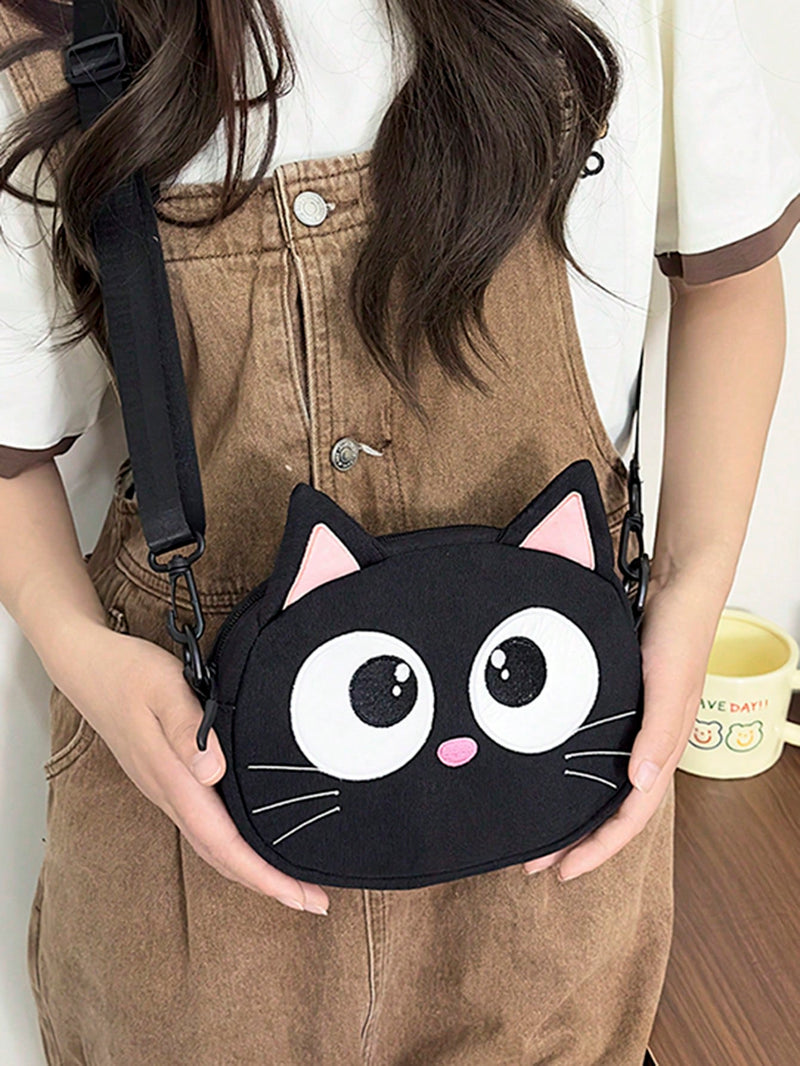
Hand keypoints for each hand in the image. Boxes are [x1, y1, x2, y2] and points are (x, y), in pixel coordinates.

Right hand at [48, 621, 330, 914]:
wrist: (88, 666)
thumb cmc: (127, 673)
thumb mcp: (162, 687)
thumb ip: (186, 727)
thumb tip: (211, 771)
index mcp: (173, 778)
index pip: (224, 843)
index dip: (264, 875)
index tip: (301, 896)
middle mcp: (169, 792)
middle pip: (222, 856)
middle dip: (268, 884)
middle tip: (315, 901)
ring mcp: (166, 788)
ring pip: (212, 844)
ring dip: (252, 868)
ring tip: (292, 880)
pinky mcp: (167, 778)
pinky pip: (204, 826)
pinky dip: (232, 845)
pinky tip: (251, 841)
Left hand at [522, 570, 723, 880]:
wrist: (677, 591)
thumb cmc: (679, 637)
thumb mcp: (668, 686)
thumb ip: (657, 734)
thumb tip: (638, 783)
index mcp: (662, 752)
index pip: (630, 817)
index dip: (598, 849)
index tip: (562, 871)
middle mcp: (646, 749)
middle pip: (611, 812)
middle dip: (577, 842)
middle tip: (534, 864)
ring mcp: (632, 731)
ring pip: (600, 788)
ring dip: (573, 814)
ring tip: (537, 832)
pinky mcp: (618, 710)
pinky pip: (594, 757)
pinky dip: (573, 777)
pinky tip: (548, 778)